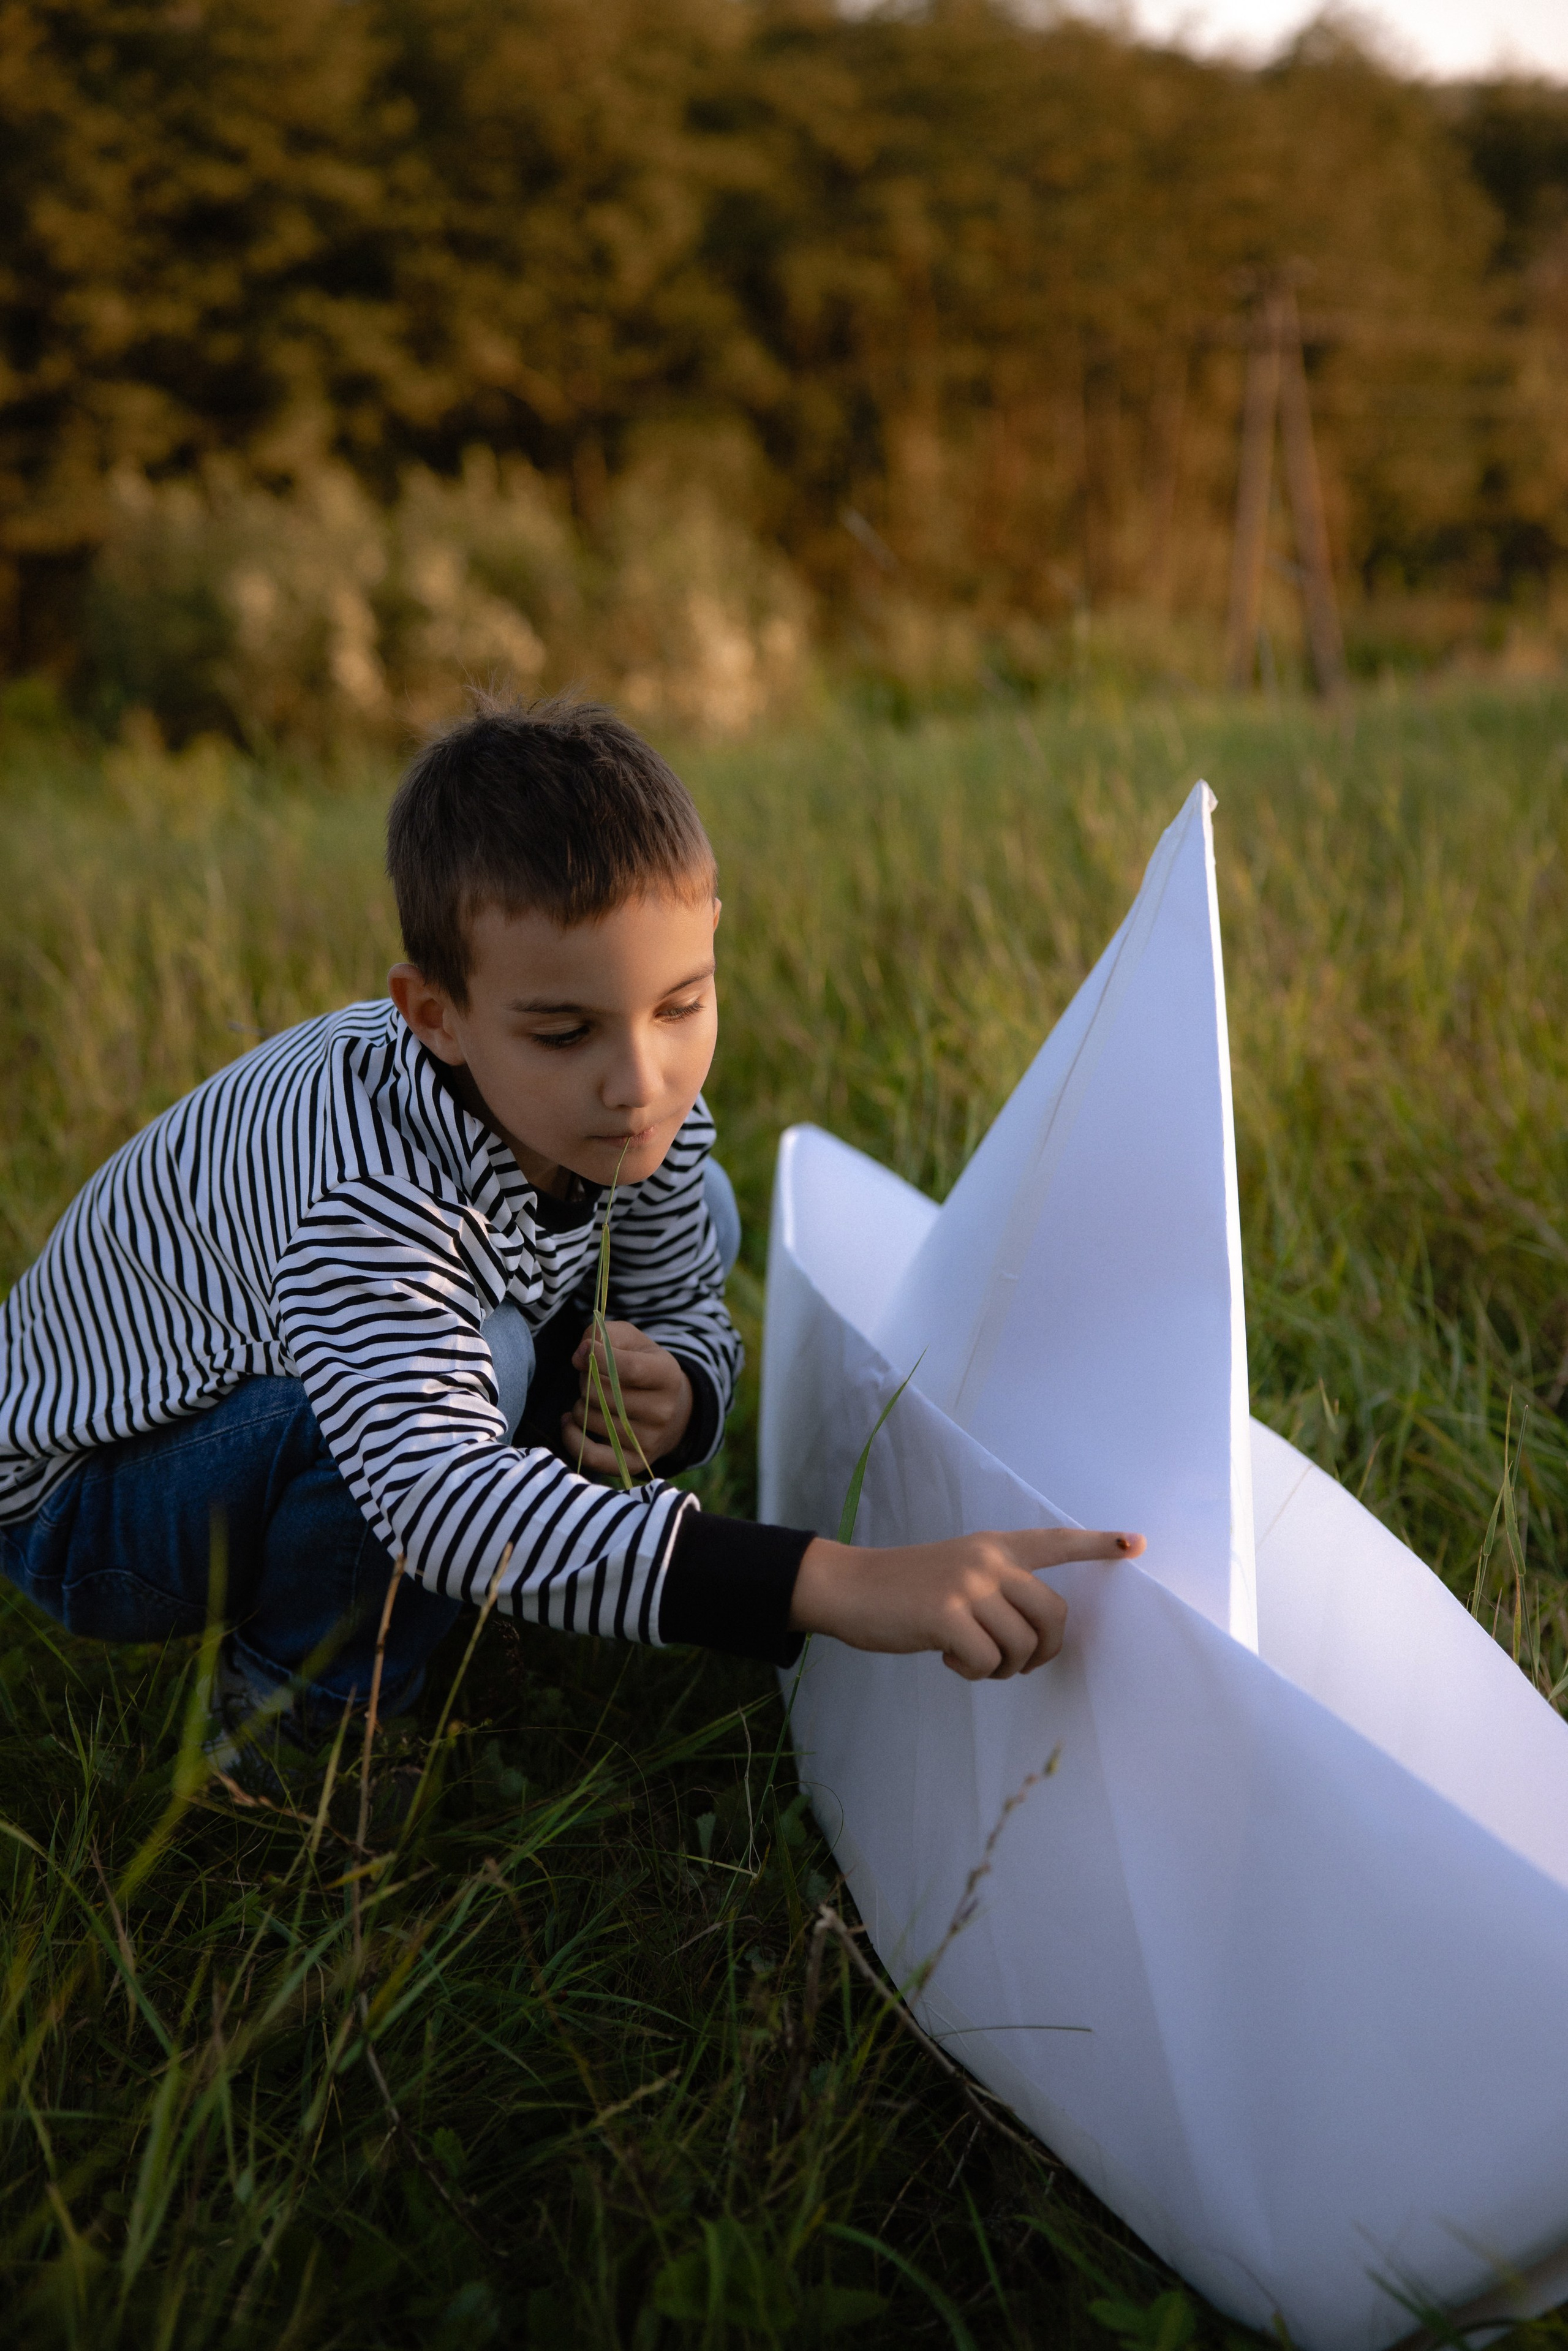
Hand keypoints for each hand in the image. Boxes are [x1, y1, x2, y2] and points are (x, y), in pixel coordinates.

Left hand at [564, 1319, 693, 1475]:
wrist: (671, 1410)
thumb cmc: (643, 1366)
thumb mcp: (631, 1341)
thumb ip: (603, 1336)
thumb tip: (578, 1357)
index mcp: (667, 1375)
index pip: (628, 1367)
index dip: (597, 1356)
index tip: (585, 1350)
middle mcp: (662, 1411)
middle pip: (602, 1394)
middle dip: (584, 1379)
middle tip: (590, 1377)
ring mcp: (648, 1440)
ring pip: (590, 1419)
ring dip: (579, 1404)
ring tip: (590, 1399)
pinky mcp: (632, 1463)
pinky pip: (590, 1455)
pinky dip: (571, 1437)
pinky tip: (569, 1421)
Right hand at [787, 1527, 1145, 1680]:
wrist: (849, 1587)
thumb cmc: (904, 1590)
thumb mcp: (956, 1572)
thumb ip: (996, 1591)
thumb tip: (1031, 1640)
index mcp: (994, 1547)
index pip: (1055, 1541)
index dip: (1098, 1544)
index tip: (1136, 1543)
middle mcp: (988, 1560)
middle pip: (1054, 1614)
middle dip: (1043, 1652)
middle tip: (1015, 1664)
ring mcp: (968, 1584)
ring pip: (1022, 1645)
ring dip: (1002, 1668)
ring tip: (969, 1659)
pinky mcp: (947, 1613)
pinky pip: (987, 1661)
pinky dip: (973, 1672)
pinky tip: (947, 1660)